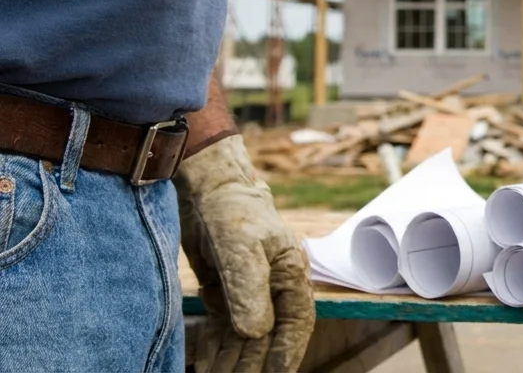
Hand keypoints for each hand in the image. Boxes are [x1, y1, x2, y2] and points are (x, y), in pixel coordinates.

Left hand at [175, 135, 314, 372]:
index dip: (287, 353)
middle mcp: (273, 287)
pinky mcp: (225, 292)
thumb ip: (248, 288)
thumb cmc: (231, 210)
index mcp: (290, 274)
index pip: (295, 323)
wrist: (205, 188)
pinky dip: (217, 348)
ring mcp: (248, 291)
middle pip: (267, 336)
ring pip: (244, 337)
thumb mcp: (239, 246)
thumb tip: (256, 332)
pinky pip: (225, 329)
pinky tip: (207, 364)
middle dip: (253, 364)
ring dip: (232, 361)